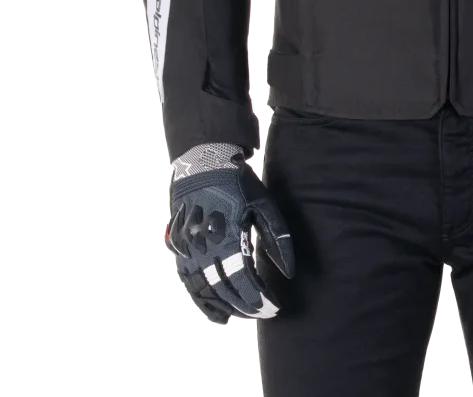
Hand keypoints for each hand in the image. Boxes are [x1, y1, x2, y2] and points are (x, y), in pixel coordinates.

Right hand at [165, 153, 294, 322]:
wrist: (204, 162)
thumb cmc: (239, 184)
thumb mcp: (264, 204)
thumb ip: (277, 238)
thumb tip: (290, 273)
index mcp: (227, 235)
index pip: (244, 281)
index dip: (259, 300)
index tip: (274, 308)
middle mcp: (203, 246)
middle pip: (224, 289)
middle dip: (246, 306)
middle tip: (264, 314)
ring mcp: (186, 248)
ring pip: (204, 290)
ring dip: (224, 307)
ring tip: (242, 316)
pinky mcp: (178, 247)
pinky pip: (189, 281)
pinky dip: (202, 300)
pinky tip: (218, 314)